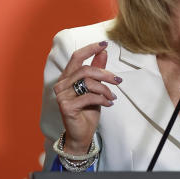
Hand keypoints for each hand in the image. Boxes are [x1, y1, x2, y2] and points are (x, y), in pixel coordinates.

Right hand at [52, 41, 121, 155]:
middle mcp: (61, 85)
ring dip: (105, 89)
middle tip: (118, 80)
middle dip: (105, 74)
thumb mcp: (95, 89)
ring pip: (88, 83)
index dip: (90, 49)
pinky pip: (89, 97)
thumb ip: (97, 70)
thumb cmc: (87, 111)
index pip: (76, 57)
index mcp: (67, 77)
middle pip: (85, 70)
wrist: (82, 134)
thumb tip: (103, 52)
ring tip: (112, 96)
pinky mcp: (66, 106)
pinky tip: (109, 103)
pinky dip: (102, 99)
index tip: (104, 44)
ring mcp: (62, 96)